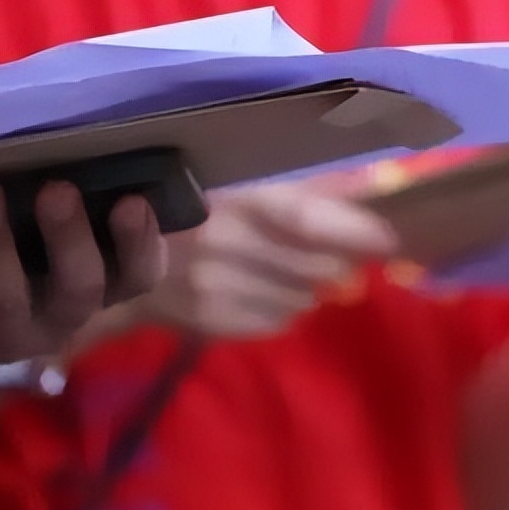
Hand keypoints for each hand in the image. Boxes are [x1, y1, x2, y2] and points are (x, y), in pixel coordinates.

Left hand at [0, 183, 165, 364]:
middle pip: (81, 289)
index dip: (141, 243)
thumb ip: (71, 186)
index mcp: (94, 281)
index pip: (138, 274)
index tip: (132, 200)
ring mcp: (0, 333)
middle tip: (57, 189)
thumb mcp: (39, 211)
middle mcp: (56, 316)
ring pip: (7, 301)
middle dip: (70, 238)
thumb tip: (102, 137)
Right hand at [139, 175, 397, 336]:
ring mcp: (214, 288)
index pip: (301, 216)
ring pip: (300, 298)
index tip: (388, 238)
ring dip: (308, 287)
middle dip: (336, 264)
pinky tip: (263, 291)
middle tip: (337, 259)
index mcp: (230, 198)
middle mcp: (220, 242)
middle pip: (312, 267)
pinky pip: (277, 320)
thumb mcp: (238, 187)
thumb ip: (300, 192)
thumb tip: (369, 187)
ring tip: (285, 271)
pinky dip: (284, 308)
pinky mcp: (211, 322)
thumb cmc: (192, 212)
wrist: (121, 263)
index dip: (350, 228)